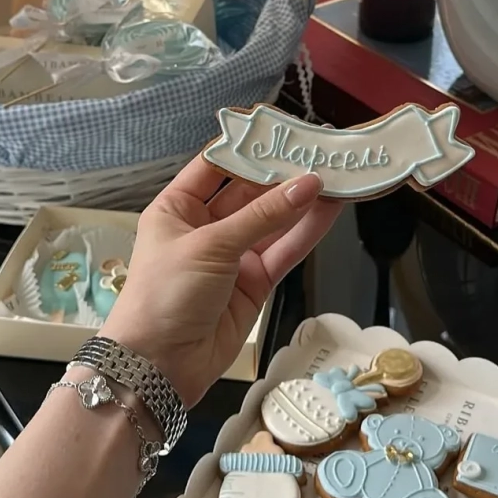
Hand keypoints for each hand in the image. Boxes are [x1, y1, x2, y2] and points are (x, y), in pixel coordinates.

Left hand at [100, 156, 342, 407]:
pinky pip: (283, 251)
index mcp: (178, 208)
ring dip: (303, 202)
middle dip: (284, 175)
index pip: (217, 166)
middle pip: (251, 192)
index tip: (283, 131)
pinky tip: (331, 210)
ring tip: (338, 176)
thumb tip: (307, 183)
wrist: (159, 365)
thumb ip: (263, 215)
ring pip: (273, 222)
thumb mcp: (210, 245)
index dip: (249, 148)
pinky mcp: (254, 283)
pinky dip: (306, 233)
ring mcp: (232, 256)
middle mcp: (205, 227)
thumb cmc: (165, 294)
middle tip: (322, 153)